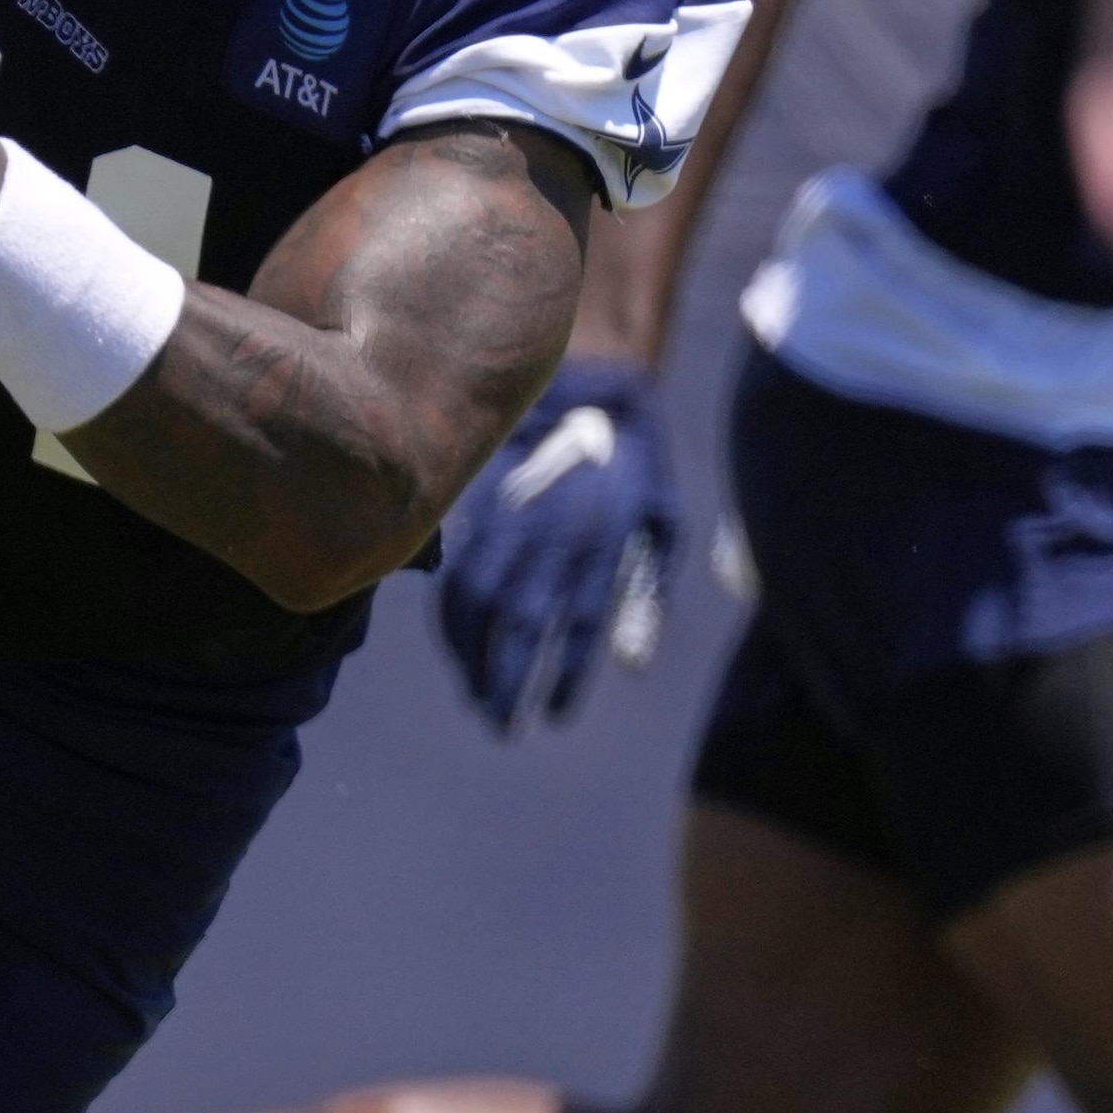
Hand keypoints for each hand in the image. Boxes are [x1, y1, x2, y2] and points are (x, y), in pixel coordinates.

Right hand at [437, 356, 677, 731]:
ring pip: (476, 602)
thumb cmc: (635, 467)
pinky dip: (451, 617)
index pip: (576, 626)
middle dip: (505, 682)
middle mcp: (550, 536)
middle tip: (501, 726)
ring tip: (476, 695)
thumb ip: (646, 593)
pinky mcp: (481, 508)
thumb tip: (631, 664)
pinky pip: (456, 571)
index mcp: (600, 544)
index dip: (563, 678)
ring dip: (470, 657)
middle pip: (520, 624)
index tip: (553, 717)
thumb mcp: (661, 525)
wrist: (591, 386)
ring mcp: (509, 521)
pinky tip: (457, 648)